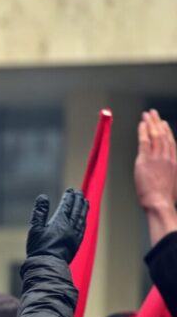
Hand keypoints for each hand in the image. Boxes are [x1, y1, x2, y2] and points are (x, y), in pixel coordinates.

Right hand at [27, 189, 88, 263]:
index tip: (70, 190)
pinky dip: (84, 220)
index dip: (69, 197)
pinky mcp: (76, 243)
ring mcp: (75, 236)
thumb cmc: (38, 248)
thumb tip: (43, 196)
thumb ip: (39, 212)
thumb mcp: (35, 228)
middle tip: (79, 192)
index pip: (66, 206)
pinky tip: (84, 218)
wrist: (47, 266)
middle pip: (76, 210)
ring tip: (85, 201)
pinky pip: (83, 228)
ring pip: (81, 218)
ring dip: (84, 209)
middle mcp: (70, 228)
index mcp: (60, 222)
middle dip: (78, 200)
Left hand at [134, 110, 176, 245]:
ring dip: (151, 123)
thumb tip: (167, 175)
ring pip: (155, 135)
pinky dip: (143, 131)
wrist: (160, 202)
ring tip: (148, 114)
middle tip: (154, 113)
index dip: (167, 133)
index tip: (164, 125)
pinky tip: (141, 124)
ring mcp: (157, 158)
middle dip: (158, 123)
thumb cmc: (165, 199)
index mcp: (175, 163)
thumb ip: (171, 174)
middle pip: (163, 136)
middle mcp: (168, 157)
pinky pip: (144, 141)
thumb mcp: (174, 184)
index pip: (171, 143)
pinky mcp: (146, 160)